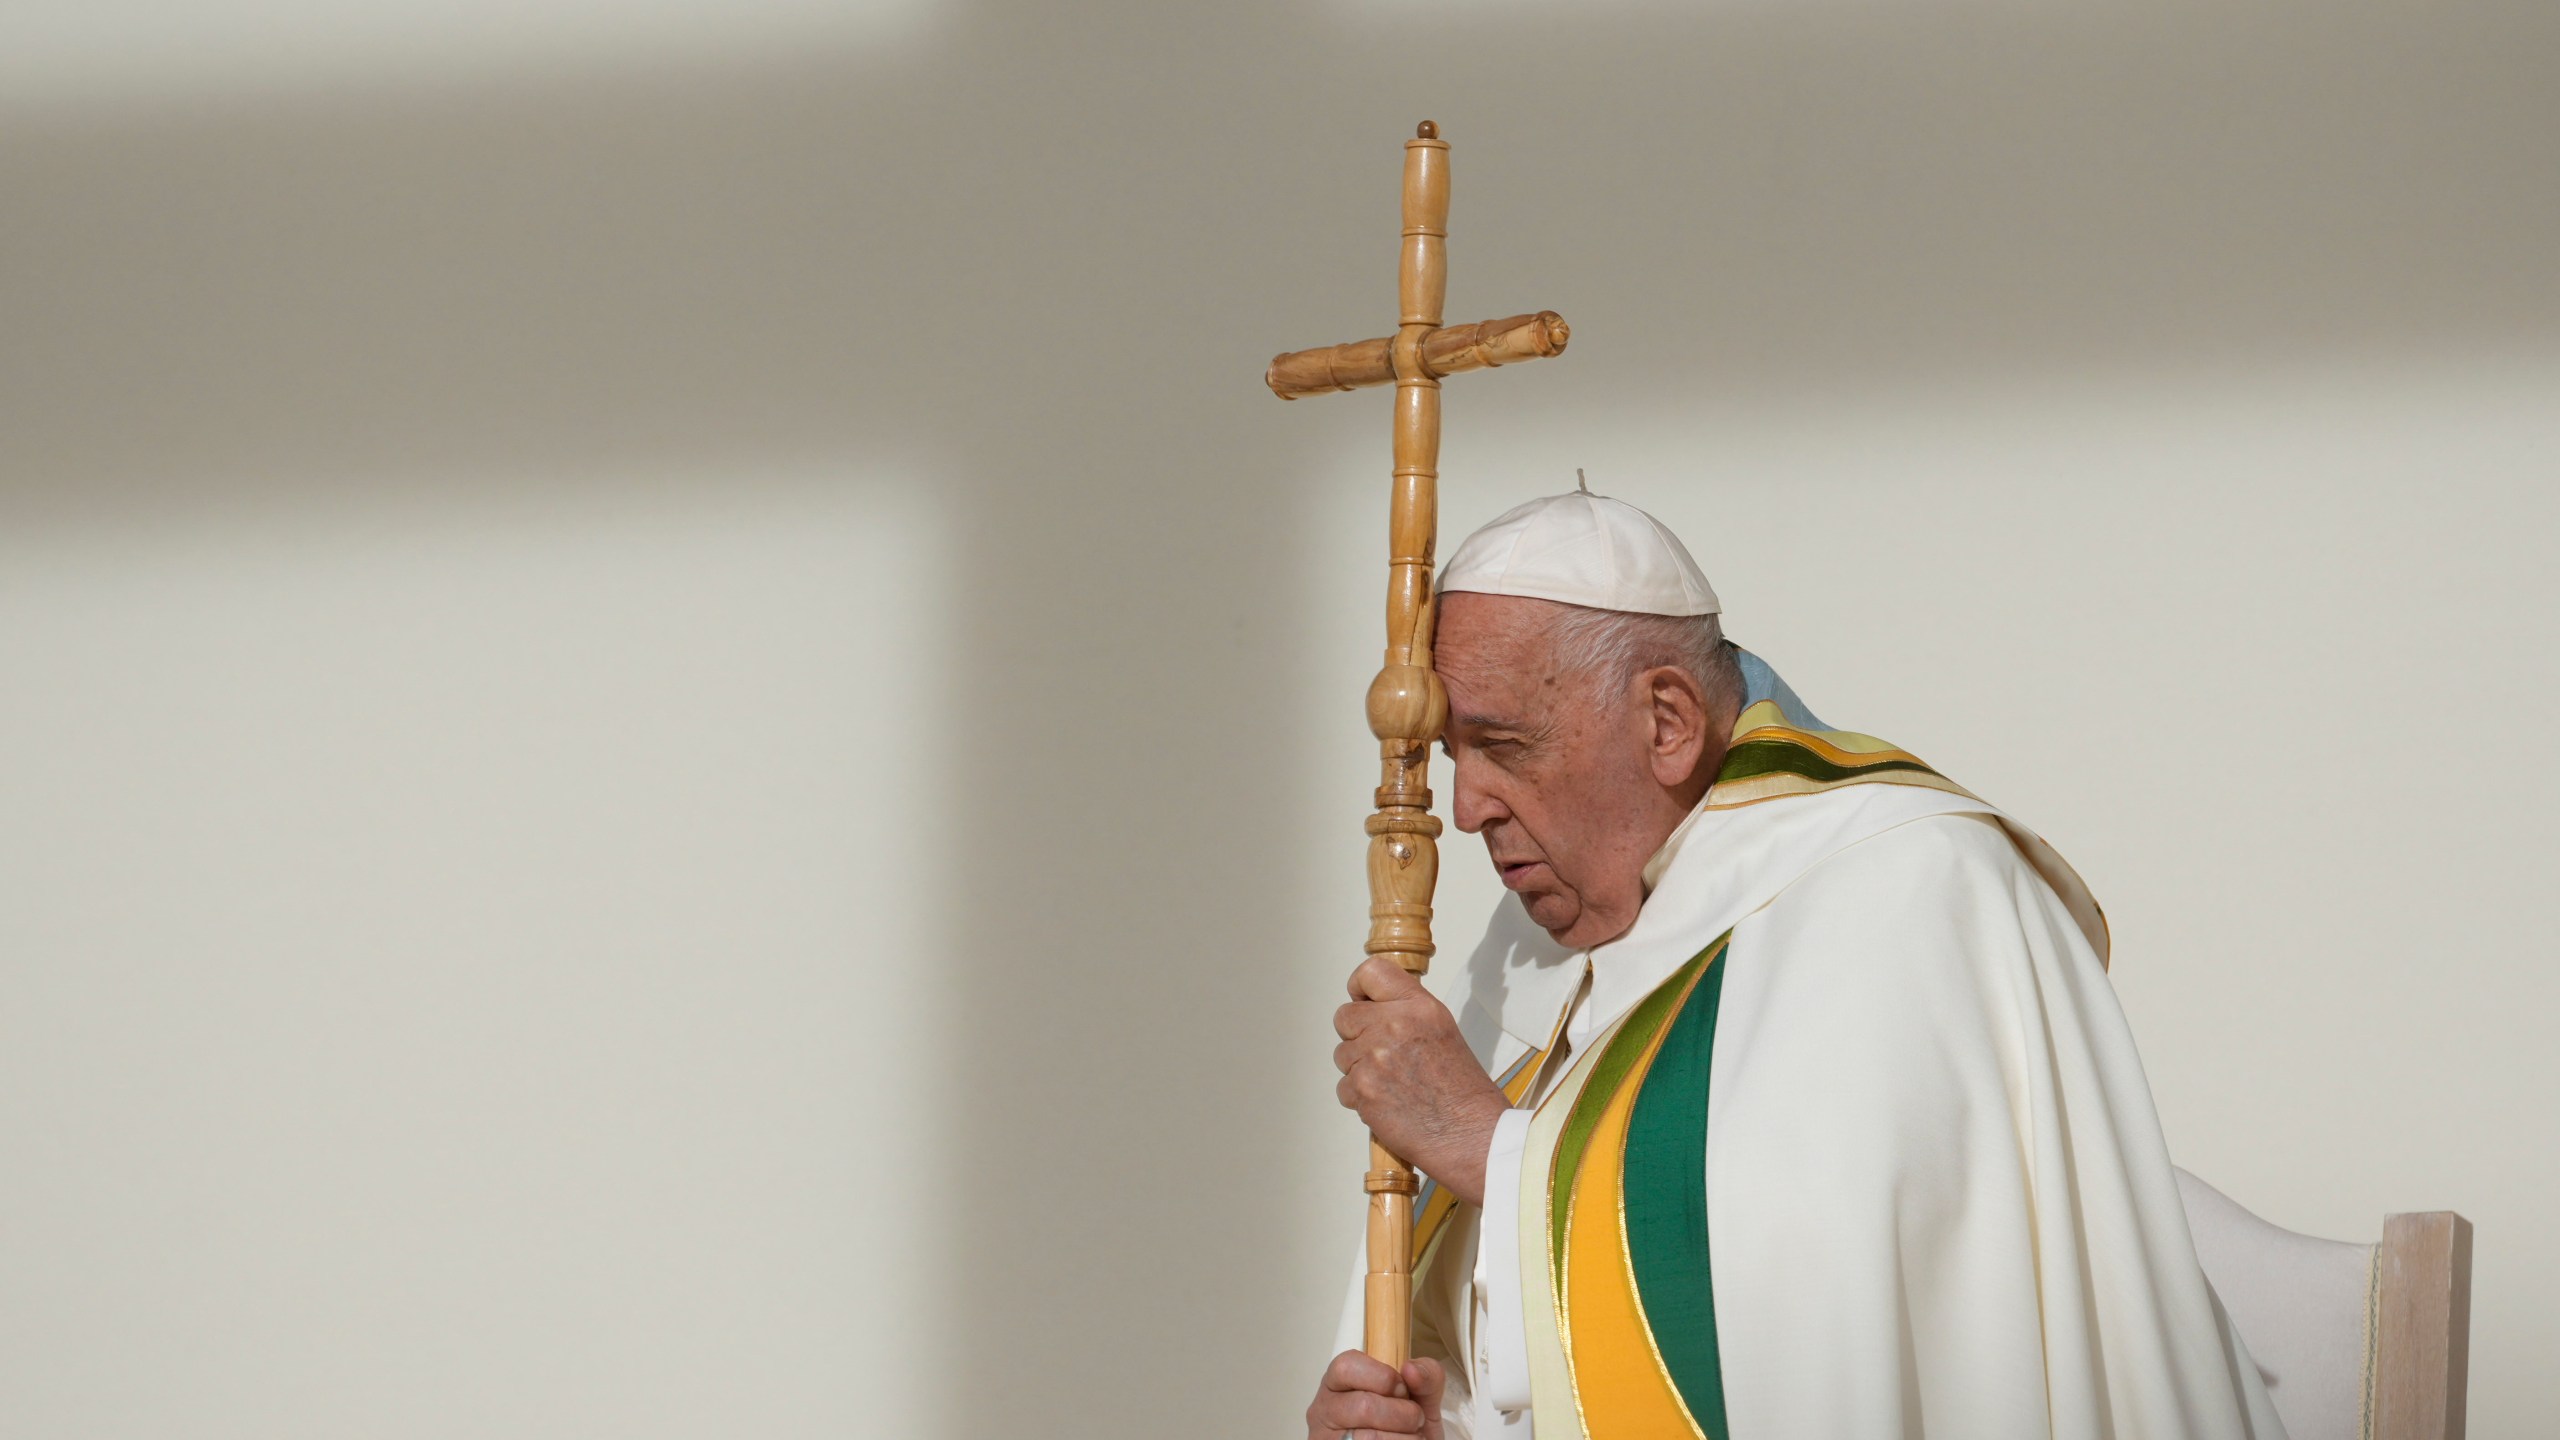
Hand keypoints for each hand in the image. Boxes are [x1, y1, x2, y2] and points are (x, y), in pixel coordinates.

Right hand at [1304, 1350, 1446, 1439]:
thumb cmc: (1406, 1424)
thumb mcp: (1420, 1396)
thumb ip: (1425, 1376)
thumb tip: (1412, 1369)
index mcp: (1340, 1382)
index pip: (1347, 1366)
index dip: (1383, 1377)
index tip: (1403, 1390)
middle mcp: (1326, 1409)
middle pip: (1364, 1406)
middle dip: (1402, 1414)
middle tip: (1414, 1420)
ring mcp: (1329, 1438)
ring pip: (1370, 1438)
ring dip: (1404, 1438)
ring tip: (1409, 1436)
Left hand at [1334, 956, 1509, 1206]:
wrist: (1471, 1135)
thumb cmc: (1463, 1091)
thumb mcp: (1442, 1030)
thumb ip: (1407, 1013)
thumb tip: (1373, 1007)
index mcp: (1418, 1007)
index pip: (1370, 972)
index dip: (1359, 988)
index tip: (1363, 1001)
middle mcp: (1393, 1025)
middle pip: (1344, 1016)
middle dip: (1356, 1035)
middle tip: (1382, 1053)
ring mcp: (1374, 1058)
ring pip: (1342, 1054)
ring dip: (1359, 1068)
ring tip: (1392, 1083)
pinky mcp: (1362, 1090)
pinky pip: (1343, 1086)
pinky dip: (1359, 1097)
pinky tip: (1387, 1102)